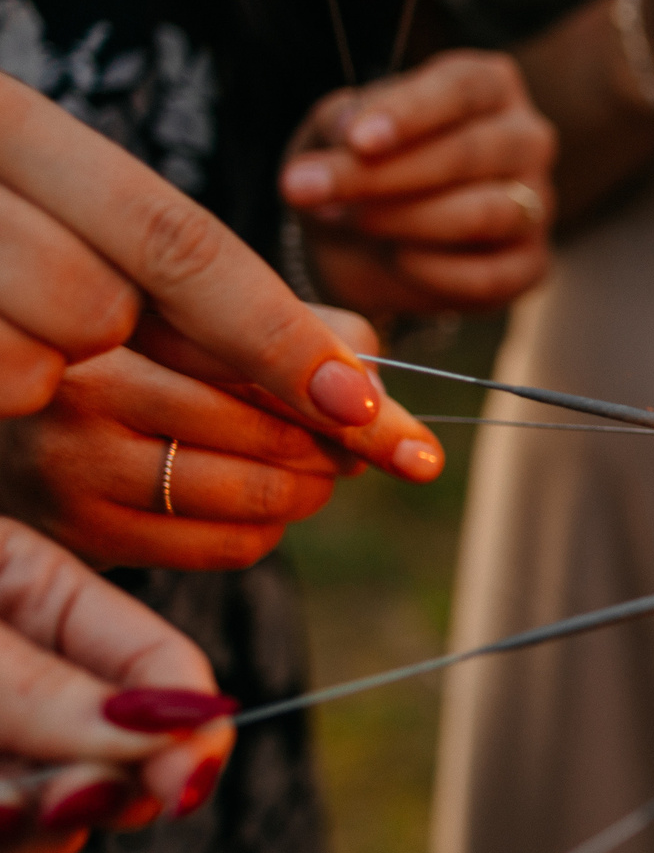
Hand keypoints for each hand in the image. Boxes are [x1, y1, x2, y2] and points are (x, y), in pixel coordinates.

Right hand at [0, 329, 370, 571]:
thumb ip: (311, 331)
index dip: (356, 405)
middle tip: (356, 451)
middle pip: (270, 431)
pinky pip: (223, 546)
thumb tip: (383, 395)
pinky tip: (259, 507)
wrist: (26, 426)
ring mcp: (74, 460)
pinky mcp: (83, 529)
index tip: (416, 445)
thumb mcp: (218, 316)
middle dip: (337, 451)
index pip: (267, 357)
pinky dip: (268, 532)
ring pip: (253, 495)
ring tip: (314, 474)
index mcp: (120, 306)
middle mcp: (83, 381)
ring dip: (310, 493)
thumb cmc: (145, 361)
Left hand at [0, 518, 239, 852]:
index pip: (157, 662)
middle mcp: (22, 664)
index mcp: (34, 586)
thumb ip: (46, 689)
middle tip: (72, 802)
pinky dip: (2, 836)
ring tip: (5, 813)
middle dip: (116, 783)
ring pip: (60, 807)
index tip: (182, 784)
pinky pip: (3, 834)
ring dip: (45, 828)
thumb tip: (181, 728)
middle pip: (122, 747)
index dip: (185, 723)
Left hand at [280, 51, 556, 315]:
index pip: (462, 88)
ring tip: (346, 221)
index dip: (410, 113)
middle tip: (312, 190)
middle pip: (472, 152)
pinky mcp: (531, 265)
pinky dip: (438, 274)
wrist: (362, 242)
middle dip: (387, 175)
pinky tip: (397, 262)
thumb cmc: (359, 167)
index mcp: (488, 86)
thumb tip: (348, 130)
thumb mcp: (333, 130)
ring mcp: (538, 204)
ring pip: (488, 212)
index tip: (356, 140)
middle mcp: (526, 138)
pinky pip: (493, 275)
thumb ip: (339, 121)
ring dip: (407, 220)